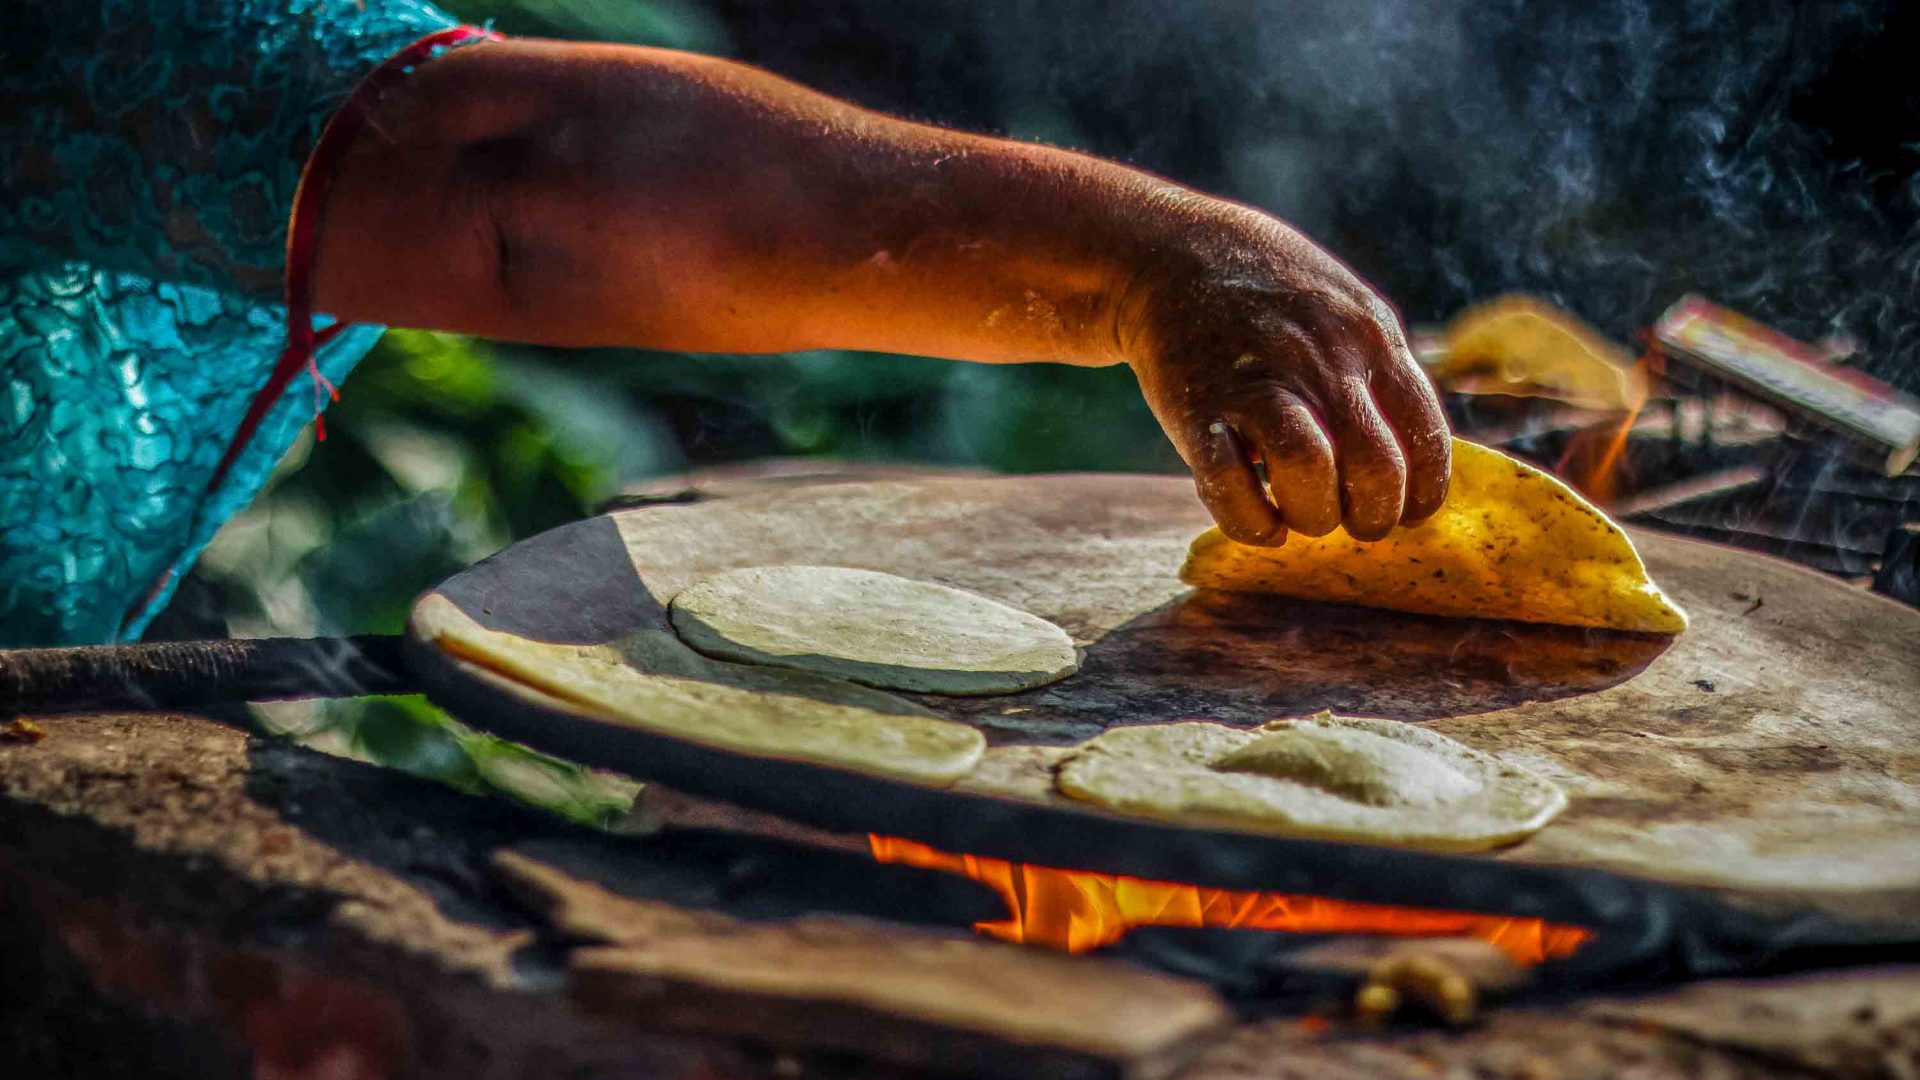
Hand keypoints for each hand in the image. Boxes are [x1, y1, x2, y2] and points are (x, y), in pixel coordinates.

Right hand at [1120, 203, 1449, 543]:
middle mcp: (1321, 361)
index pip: (1425, 437)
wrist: (1173, 253)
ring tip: (1301, 515)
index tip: (1403, 511)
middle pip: (1376, 469)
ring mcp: (1257, 383)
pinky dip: (1251, 522)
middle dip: (1371, 518)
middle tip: (1352, 521)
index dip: (1421, 494)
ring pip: (1309, 474)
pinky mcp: (1197, 407)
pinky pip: (1230, 486)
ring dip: (1313, 517)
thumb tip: (1413, 454)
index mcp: (1370, 338)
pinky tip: (1259, 521)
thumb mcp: (1345, 308)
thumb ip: (1379, 370)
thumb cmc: (1270, 293)